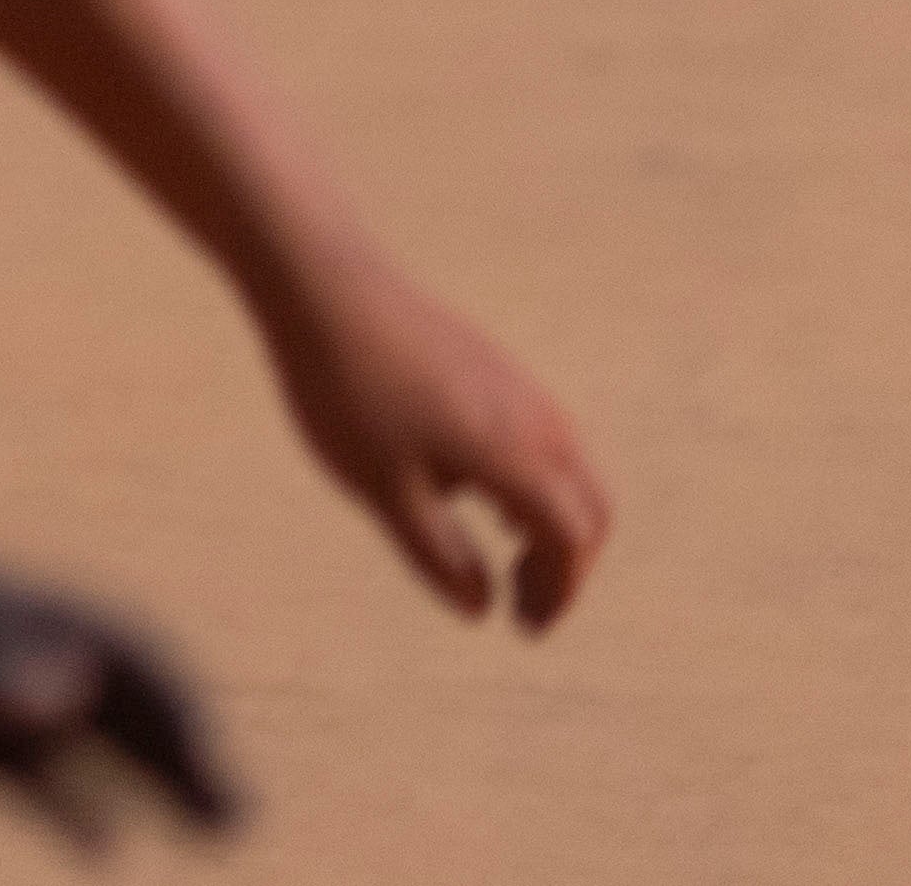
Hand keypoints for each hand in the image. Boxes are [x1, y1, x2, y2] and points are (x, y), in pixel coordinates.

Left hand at [0, 528, 234, 841]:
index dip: (174, 703)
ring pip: (82, 735)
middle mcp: (0, 640)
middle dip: (180, 747)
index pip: (118, 646)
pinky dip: (71, 802)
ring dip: (146, 777)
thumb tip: (62, 702)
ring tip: (206, 829)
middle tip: (234, 817)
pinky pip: (22, 770)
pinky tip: (101, 845)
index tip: (214, 766)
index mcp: (0, 603)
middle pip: (115, 692)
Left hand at [265, 262, 606, 627]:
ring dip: (549, 521)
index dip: (557, 593)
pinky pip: (539, 437)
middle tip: (524, 604)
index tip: (523, 627)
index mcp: (518, 456)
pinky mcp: (491, 364)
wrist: (323, 282)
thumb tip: (482, 608)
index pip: (570, 541)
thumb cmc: (348, 391)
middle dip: (566, 564)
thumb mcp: (383, 488)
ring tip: (504, 556)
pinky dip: (531, 481)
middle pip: (588, 508)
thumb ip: (437, 553)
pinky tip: (476, 490)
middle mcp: (537, 419)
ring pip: (566, 470)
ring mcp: (518, 385)